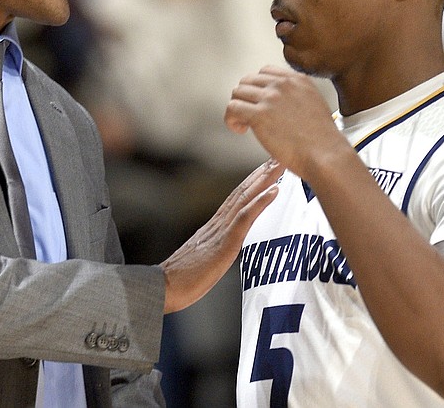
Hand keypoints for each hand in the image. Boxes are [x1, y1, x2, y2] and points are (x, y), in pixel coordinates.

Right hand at [159, 158, 280, 312]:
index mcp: (213, 228)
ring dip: (265, 180)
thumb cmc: (181, 280)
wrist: (163, 287)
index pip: (236, 199)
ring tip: (280, 164)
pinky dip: (260, 202)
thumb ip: (214, 252)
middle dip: (261, 174)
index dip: (252, 183)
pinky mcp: (224, 243)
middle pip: (242, 192)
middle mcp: (217, 223)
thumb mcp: (203, 262)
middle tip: (278, 156)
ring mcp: (220, 231)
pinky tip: (274, 190)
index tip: (267, 169)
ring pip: (245, 198)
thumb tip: (224, 252)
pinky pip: (244, 218)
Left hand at [225, 66, 345, 176]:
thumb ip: (296, 97)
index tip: (258, 101)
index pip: (265, 71)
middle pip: (248, 81)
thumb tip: (277, 105)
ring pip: (238, 92)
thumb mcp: (314, 105)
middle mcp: (283, 84)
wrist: (325, 154)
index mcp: (298, 80)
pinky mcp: (259, 115)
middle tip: (249, 114)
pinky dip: (231, 119)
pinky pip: (232, 108)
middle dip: (245, 97)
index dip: (257, 87)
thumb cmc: (322, 140)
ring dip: (237, 108)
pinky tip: (240, 129)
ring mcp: (270, 98)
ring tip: (244, 124)